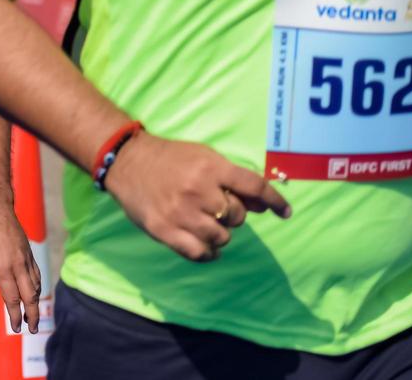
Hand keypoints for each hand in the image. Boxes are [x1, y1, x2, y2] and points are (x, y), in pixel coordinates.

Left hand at [0, 197, 42, 333]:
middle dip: (33, 314)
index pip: (13, 299)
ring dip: (36, 302)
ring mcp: (26, 258)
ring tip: (32, 314)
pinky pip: (36, 273)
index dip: (15, 316)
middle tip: (32, 329)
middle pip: (30, 296)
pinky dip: (37, 286)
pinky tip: (33, 291)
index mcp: (4, 270)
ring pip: (36, 285)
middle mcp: (19, 266)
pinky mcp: (29, 252)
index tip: (17, 328)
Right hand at [103, 132, 291, 261]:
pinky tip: (206, 246)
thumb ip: (234, 180)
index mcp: (210, 168)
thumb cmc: (170, 158)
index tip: (285, 212)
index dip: (275, 201)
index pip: (254, 186)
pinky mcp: (164, 230)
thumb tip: (265, 205)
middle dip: (233, 214)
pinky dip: (208, 253)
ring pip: (221, 237)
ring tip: (205, 223)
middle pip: (238, 216)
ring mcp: (180, 212)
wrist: (126, 161)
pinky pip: (200, 253)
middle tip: (215, 206)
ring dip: (219, 233)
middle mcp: (198, 190)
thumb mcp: (204, 158)